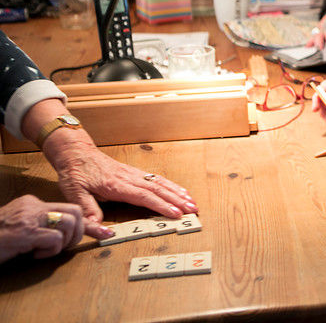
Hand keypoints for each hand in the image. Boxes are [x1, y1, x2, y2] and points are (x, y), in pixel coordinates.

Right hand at [0, 195, 84, 262]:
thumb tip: (61, 234)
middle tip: (65, 246)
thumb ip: (39, 224)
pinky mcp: (27, 232)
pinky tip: (36, 254)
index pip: (66, 209)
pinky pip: (56, 238)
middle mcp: (33, 206)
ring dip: (65, 241)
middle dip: (80, 231)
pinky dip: (52, 251)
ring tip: (47, 250)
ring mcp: (30, 217)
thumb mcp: (19, 226)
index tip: (100, 232)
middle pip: (75, 211)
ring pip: (70, 222)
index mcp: (31, 203)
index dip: (85, 223)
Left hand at [43, 136, 196, 237]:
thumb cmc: (75, 172)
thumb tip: (103, 232)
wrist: (76, 152)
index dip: (160, 206)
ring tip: (192, 202)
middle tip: (192, 210)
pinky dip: (171, 185)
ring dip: (177, 193)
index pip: (143, 197)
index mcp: (116, 185)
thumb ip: (89, 213)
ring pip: (160, 183)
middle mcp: (129, 178)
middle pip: (157, 190)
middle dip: (176, 200)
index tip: (175, 214)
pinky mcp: (135, 172)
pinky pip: (157, 179)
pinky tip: (180, 190)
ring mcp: (134, 174)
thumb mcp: (74, 194)